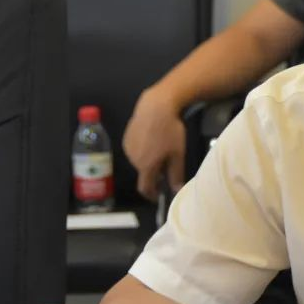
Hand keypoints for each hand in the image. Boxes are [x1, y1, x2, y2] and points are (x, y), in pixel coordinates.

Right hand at [123, 85, 185, 200]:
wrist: (156, 106)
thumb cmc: (170, 131)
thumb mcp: (178, 154)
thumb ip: (176, 175)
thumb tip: (176, 191)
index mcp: (146, 166)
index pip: (145, 188)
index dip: (151, 195)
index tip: (159, 196)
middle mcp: (133, 160)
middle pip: (144, 174)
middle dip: (154, 175)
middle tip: (167, 166)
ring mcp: (128, 148)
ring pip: (139, 162)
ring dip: (148, 162)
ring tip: (161, 149)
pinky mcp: (126, 137)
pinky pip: (135, 150)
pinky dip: (143, 151)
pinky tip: (153, 140)